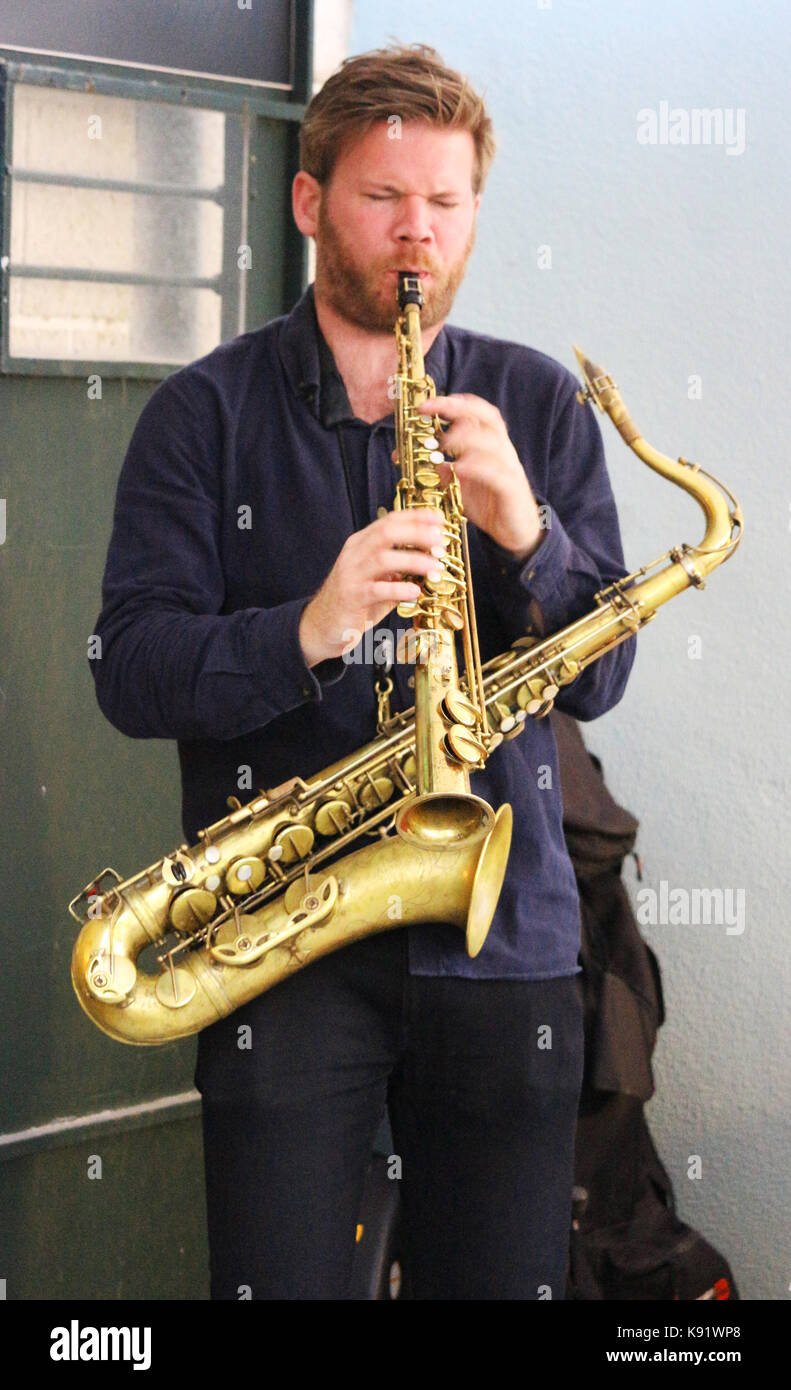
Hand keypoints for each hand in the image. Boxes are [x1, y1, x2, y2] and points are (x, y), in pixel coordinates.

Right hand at [299, 507, 446, 665]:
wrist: (322, 625)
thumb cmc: (356, 601)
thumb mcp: (379, 578)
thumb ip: (400, 568)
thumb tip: (432, 560)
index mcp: (361, 544)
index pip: (389, 520)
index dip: (416, 517)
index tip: (439, 520)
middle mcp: (354, 554)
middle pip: (387, 532)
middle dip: (418, 533)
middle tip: (441, 542)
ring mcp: (351, 574)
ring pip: (383, 558)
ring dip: (414, 561)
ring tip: (435, 568)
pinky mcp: (351, 597)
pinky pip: (377, 589)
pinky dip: (399, 589)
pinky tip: (414, 592)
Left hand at [418, 393, 543, 559]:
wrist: (516, 531)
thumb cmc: (490, 503)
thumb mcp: (461, 484)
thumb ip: (444, 469)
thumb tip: (418, 458)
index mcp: (490, 445)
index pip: (476, 413)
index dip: (453, 404)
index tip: (425, 405)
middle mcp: (502, 451)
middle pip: (488, 418)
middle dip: (458, 410)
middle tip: (430, 411)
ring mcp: (509, 469)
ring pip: (493, 442)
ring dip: (466, 437)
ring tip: (443, 443)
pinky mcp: (511, 489)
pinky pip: (497, 473)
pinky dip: (477, 467)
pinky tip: (459, 468)